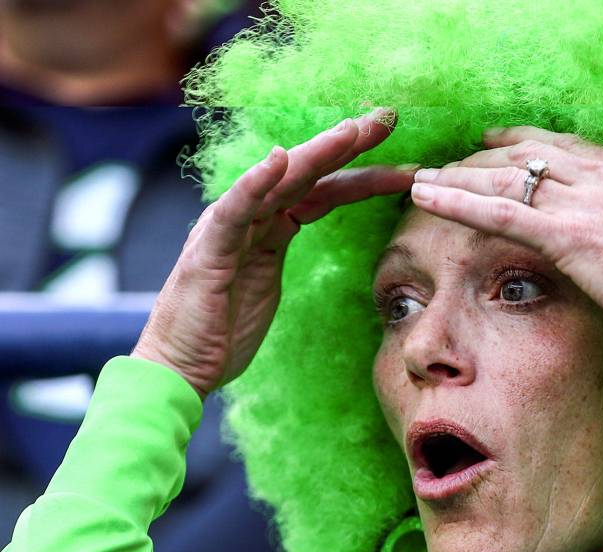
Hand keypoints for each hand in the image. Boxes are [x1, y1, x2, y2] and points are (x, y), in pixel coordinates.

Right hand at [133, 108, 413, 398]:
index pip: (324, 191)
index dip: (365, 175)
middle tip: (388, 119)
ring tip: (351, 131)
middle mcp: (248, 218)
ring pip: (278, 182)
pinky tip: (277, 161)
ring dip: (315, 154)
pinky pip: (234, 212)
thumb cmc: (221, 332)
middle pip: (307, 173)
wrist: (179, 368)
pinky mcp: (208, 252)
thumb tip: (301, 227)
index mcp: (268, 227)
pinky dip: (254, 184)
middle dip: (349, 145)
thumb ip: (279, 249)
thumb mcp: (265, 284)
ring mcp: (227, 231)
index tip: (409, 166)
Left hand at [408, 125, 602, 371]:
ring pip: (506, 177)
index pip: (566, 147)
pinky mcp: (564, 235)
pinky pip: (498, 211)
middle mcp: (602, 174)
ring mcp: (581, 202)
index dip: (528, 144)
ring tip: (423, 177)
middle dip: (487, 155)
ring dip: (459, 175)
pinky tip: (426, 197)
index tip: (502, 143)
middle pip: (528, 154)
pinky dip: (456, 201)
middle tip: (456, 158)